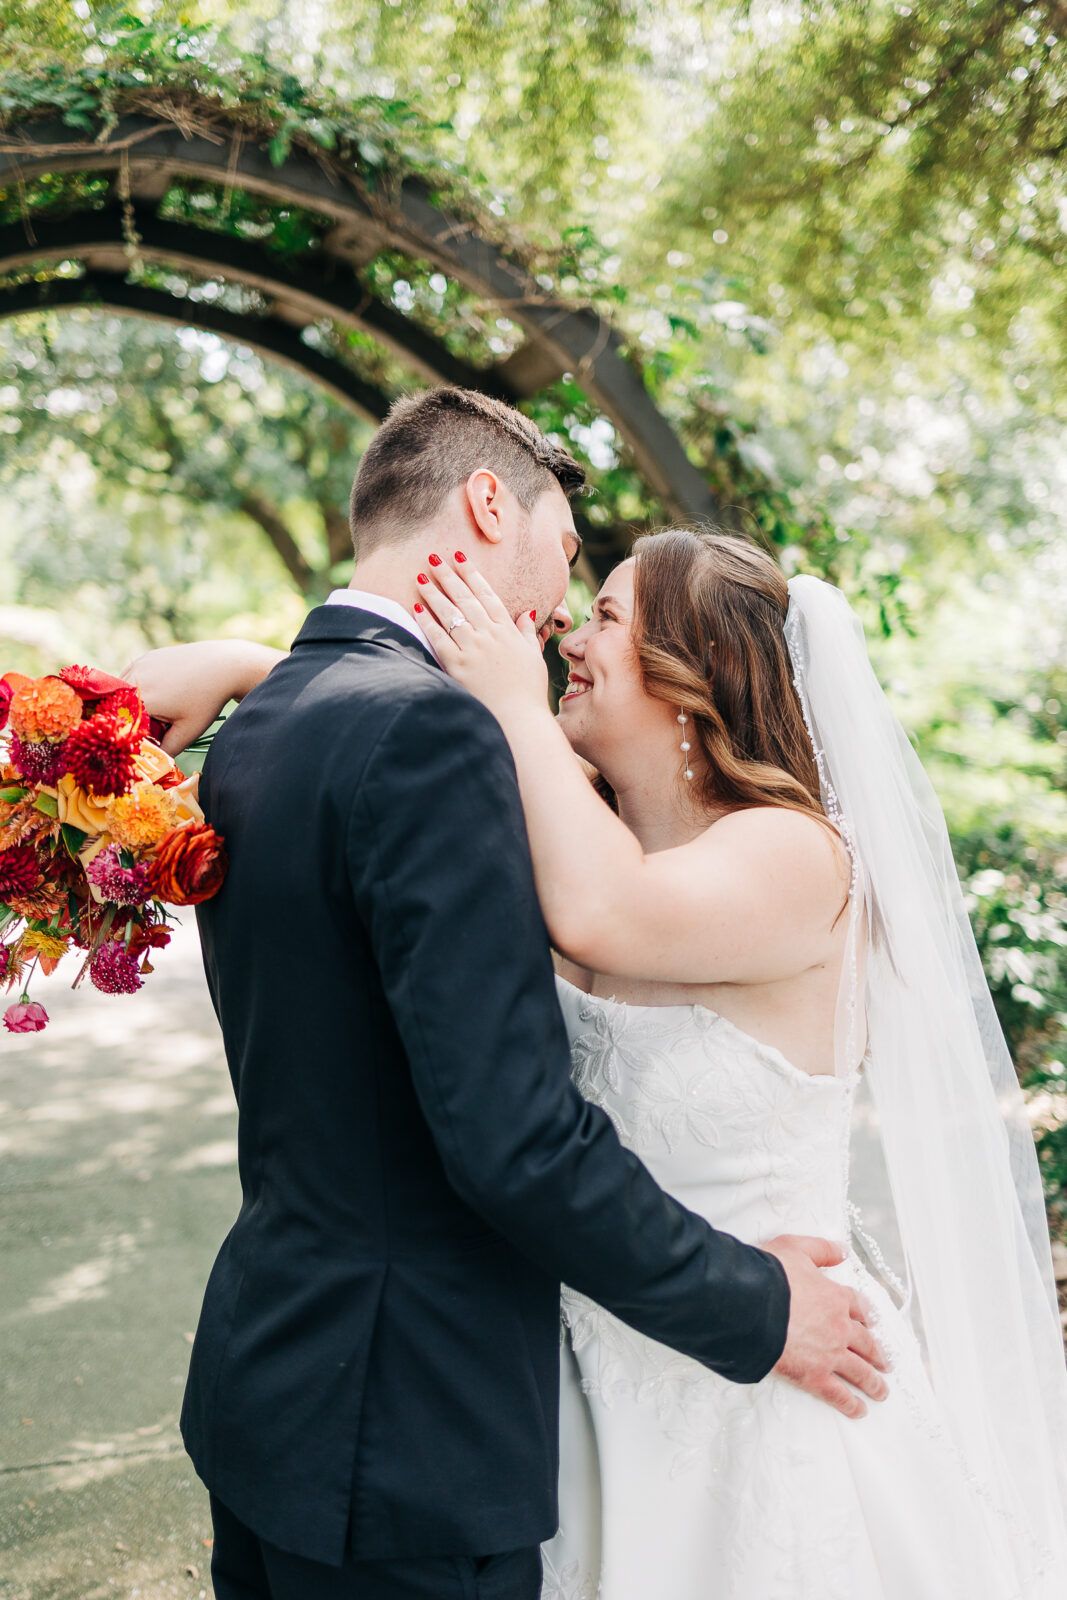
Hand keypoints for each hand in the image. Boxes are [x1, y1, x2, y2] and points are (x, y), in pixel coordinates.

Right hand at [123, 640, 285, 756]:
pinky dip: (136, 688)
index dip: (130, 734)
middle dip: (130, 718)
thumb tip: (151, 761)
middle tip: (153, 724)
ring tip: (158, 708)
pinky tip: (157, 693)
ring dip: (130, 702)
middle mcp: (135, 679)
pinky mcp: (145, 657)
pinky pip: (130, 677)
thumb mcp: (188, 731)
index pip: (122, 724)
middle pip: (119, 707)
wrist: (222, 666)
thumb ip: (166, 750)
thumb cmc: (207, 700)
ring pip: (122, 691)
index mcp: (143, 700)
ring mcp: (139, 664)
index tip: (143, 738)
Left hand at [414, 554, 549, 722]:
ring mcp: (474, 649)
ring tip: (420, 577)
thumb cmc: (528, 692)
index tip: (460, 557)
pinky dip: (427, 622)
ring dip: (434, 593)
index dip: (472, 575)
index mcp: (508, 631)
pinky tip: (416, 608)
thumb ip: (528, 633)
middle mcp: (490, 635)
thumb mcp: (534, 657)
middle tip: (433, 558)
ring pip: (450, 614)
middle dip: (448, 576)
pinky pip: (439, 638)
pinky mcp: (459, 666)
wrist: (519, 719)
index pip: (487, 595)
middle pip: (465, 599)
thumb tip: (525, 614)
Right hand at [764, 1234, 889, 1419]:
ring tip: (882, 1392)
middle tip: (887, 1364)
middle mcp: (840, 1328)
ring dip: (873, 1383)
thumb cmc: (770, 1274)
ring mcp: (830, 1354)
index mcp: (836, 1297)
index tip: (873, 1325)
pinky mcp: (814, 1376)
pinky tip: (860, 1411)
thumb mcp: (796, 1247)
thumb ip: (822, 1249)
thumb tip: (843, 1251)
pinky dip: (851, 1404)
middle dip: (878, 1354)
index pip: (860, 1308)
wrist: (751, 1305)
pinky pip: (838, 1394)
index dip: (868, 1316)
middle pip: (866, 1343)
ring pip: (859, 1371)